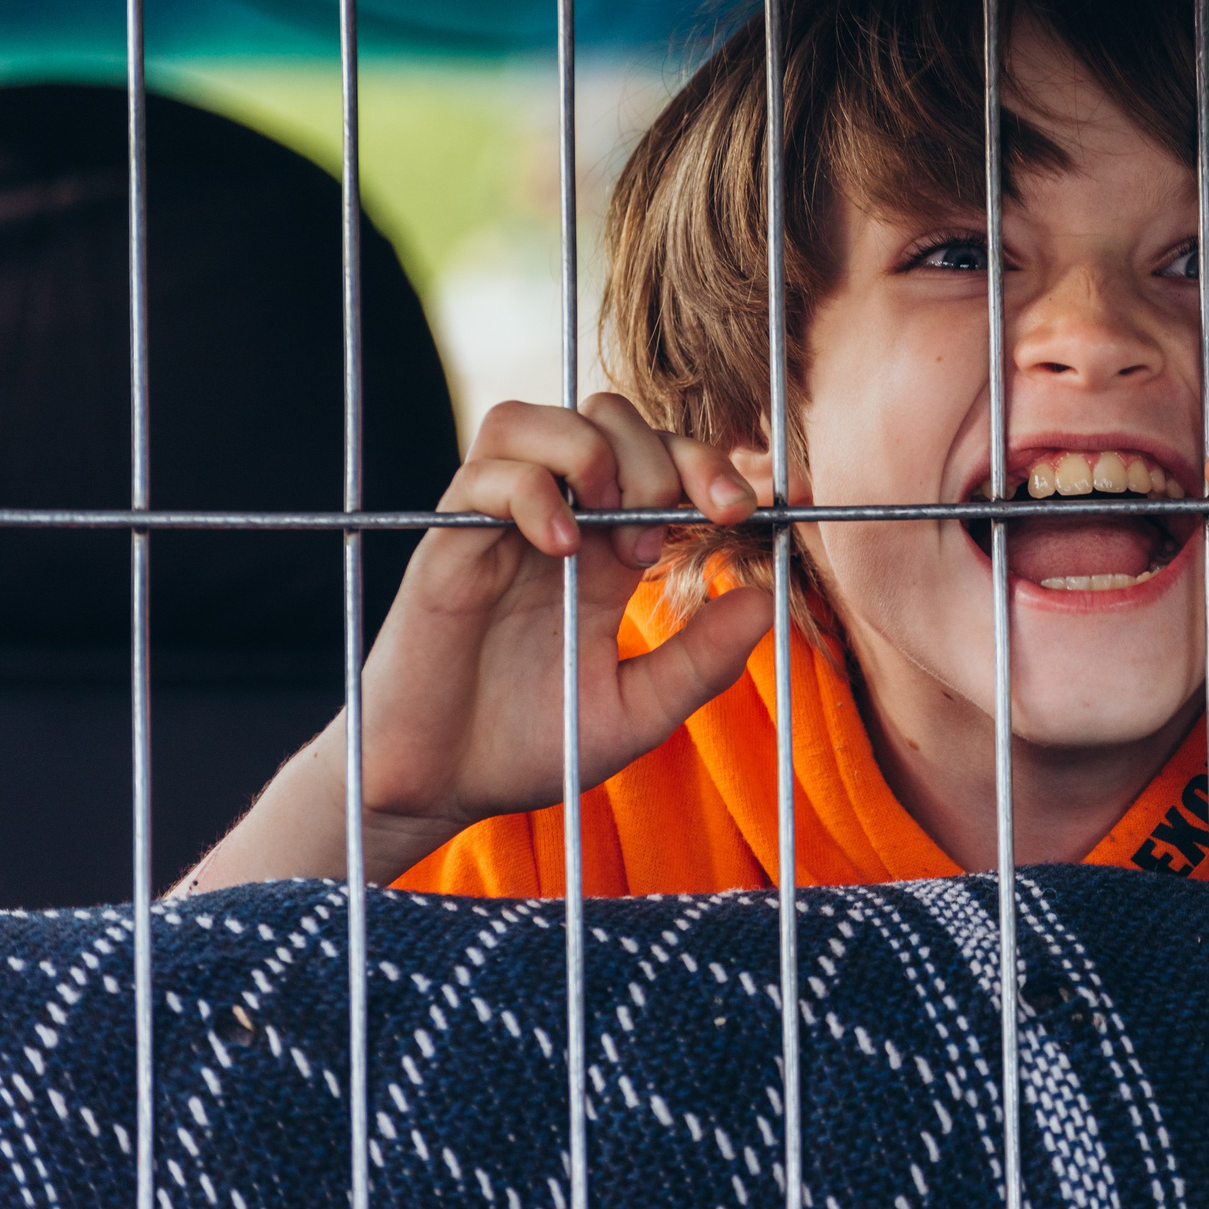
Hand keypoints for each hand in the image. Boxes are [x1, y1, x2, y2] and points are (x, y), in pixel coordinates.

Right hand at [350, 394, 772, 871]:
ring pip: (536, 418)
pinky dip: (534, 491)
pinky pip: (485, 474)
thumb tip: (769, 596)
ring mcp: (496, 527)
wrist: (439, 791)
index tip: (748, 510)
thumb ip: (704, 659)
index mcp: (608, 550)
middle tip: (675, 526)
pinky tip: (564, 549)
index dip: (712, 464)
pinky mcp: (446, 547)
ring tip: (618, 519)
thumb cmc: (532, 748)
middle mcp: (557, 524)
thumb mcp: (640, 710)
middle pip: (609, 417)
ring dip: (593, 449)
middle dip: (663, 453)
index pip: (663, 461)